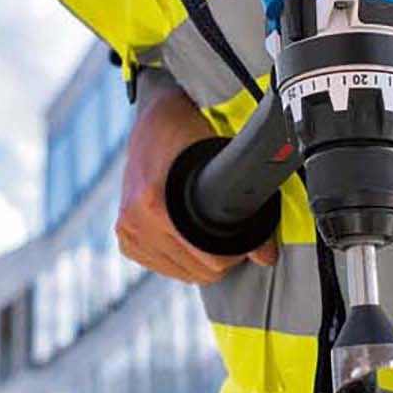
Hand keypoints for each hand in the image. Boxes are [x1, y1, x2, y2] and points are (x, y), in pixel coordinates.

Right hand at [116, 83, 279, 284]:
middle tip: (233, 235)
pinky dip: (181, 260)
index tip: (246, 239)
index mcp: (154, 203)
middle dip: (220, 257)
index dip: (235, 252)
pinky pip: (162, 267)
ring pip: (180, 273)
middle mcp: (135, 220)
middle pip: (196, 270)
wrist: (155, 120)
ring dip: (200, 261)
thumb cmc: (188, 133)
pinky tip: (191, 239)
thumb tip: (267, 255)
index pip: (207, 260)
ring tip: (212, 233)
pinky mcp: (125, 236)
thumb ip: (243, 208)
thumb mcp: (219, 162)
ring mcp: (127, 229)